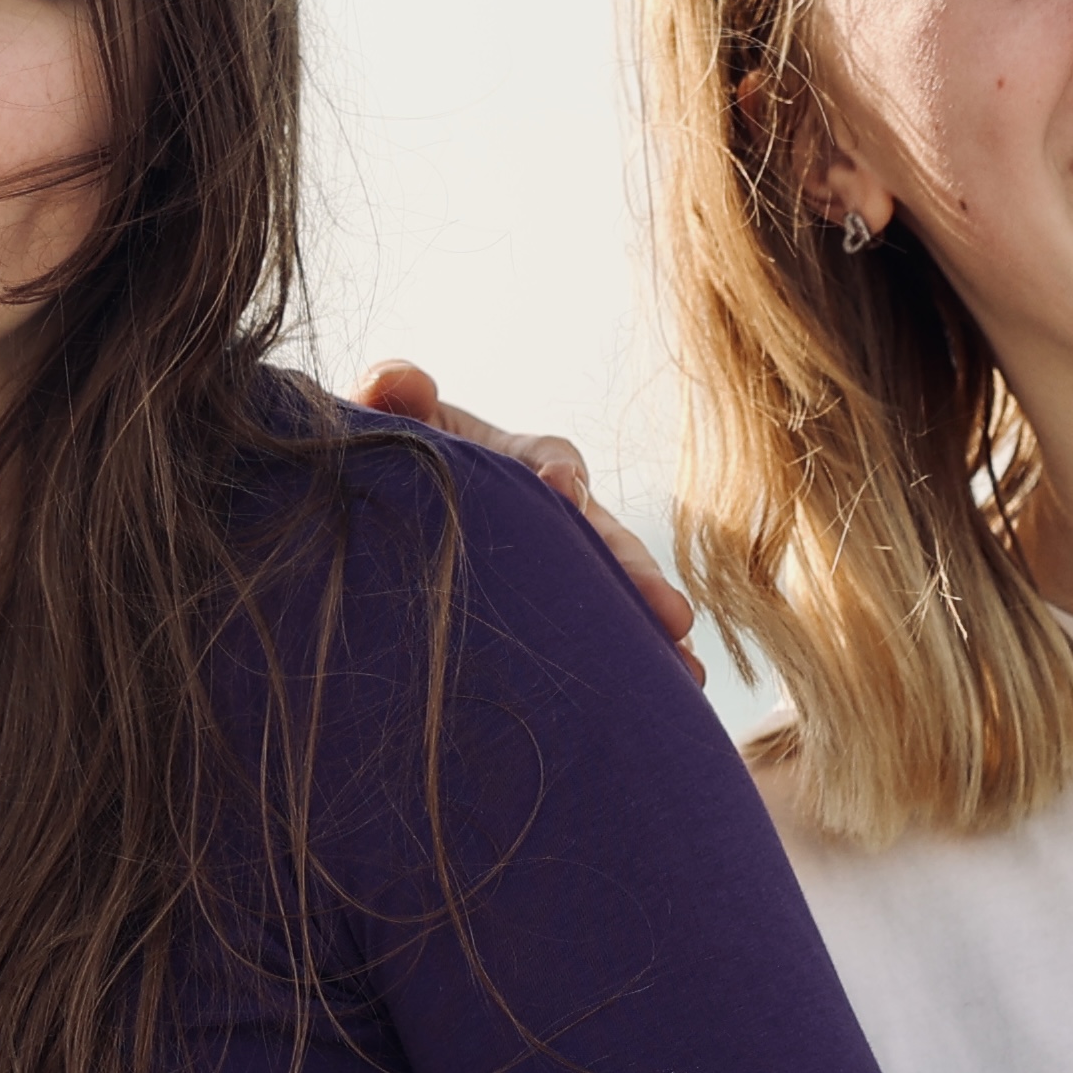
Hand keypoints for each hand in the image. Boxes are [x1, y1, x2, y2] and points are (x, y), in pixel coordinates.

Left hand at [357, 362, 703, 682]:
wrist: (387, 514)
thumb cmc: (391, 461)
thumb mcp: (388, 424)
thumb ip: (391, 395)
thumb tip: (403, 380)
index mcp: (512, 461)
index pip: (549, 457)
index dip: (558, 471)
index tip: (558, 487)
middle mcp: (553, 514)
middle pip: (604, 537)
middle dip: (635, 573)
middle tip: (672, 613)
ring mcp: (560, 566)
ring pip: (616, 592)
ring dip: (651, 626)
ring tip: (684, 669)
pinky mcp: (555, 612)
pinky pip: (603, 633)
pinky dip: (638, 659)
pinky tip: (670, 692)